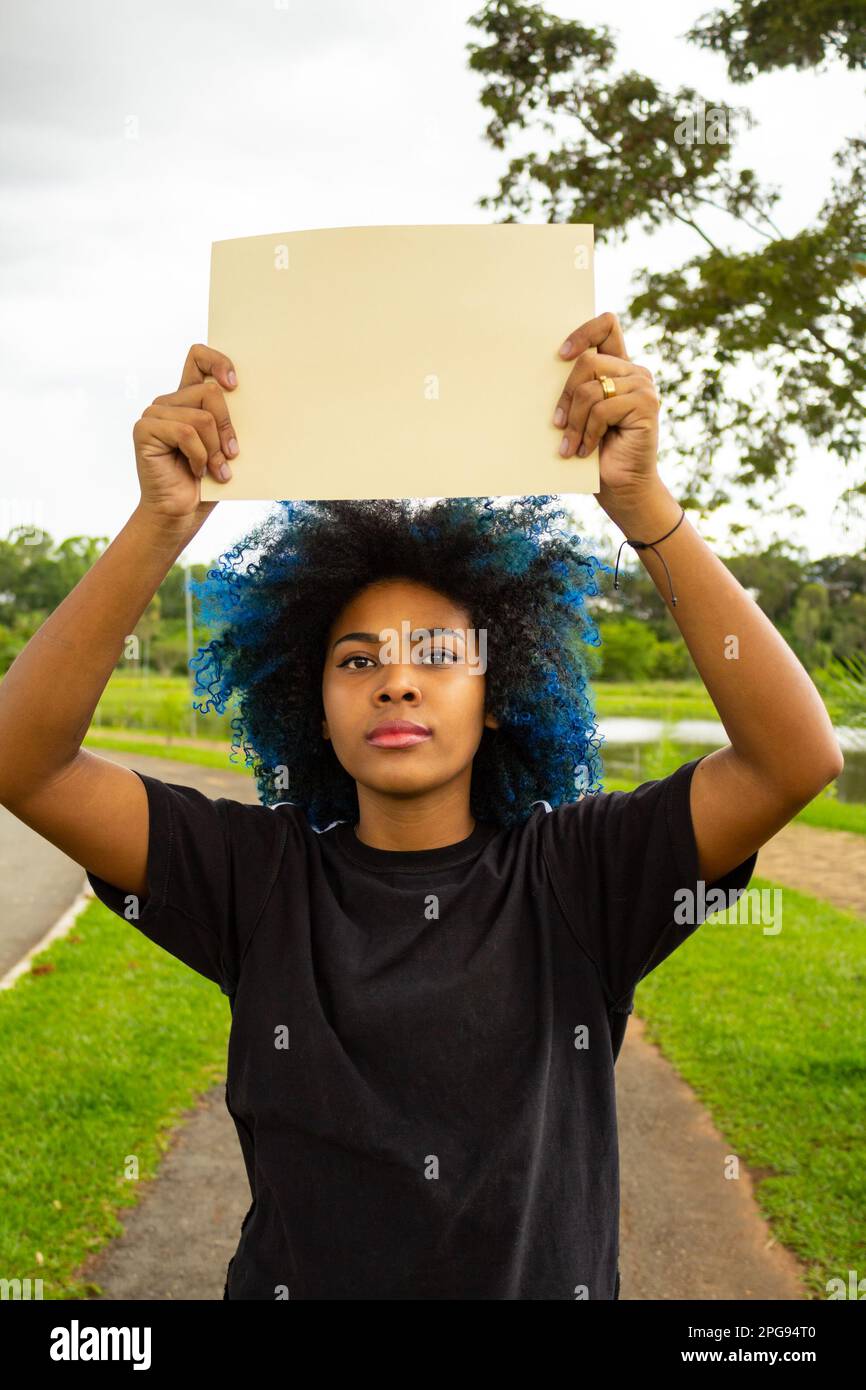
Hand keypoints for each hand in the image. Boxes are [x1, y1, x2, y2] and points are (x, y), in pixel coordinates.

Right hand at [133, 344, 238, 522]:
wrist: (180, 514)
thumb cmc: (205, 483)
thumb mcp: (224, 446)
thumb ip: (227, 420)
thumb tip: (246, 397)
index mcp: (188, 399)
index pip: (198, 357)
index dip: (218, 361)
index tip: (234, 384)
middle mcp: (170, 402)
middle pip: (209, 392)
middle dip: (227, 427)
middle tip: (231, 455)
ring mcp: (155, 414)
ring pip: (201, 417)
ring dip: (213, 450)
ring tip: (214, 470)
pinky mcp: (144, 429)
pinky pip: (185, 432)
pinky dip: (198, 456)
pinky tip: (196, 471)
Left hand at [552, 311, 660, 505]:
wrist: (621, 488)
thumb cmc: (596, 453)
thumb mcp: (580, 415)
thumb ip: (575, 388)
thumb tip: (542, 366)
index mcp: (618, 367)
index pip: (606, 325)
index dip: (583, 333)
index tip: (560, 355)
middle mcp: (634, 372)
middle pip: (589, 361)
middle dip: (566, 396)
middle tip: (557, 425)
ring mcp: (643, 387)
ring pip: (591, 388)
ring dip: (575, 422)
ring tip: (570, 446)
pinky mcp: (647, 405)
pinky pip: (602, 409)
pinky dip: (588, 433)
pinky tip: (586, 451)